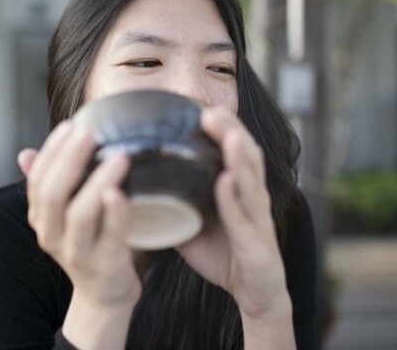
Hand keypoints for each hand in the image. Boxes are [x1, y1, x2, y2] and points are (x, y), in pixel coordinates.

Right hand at [18, 122, 140, 309]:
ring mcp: (76, 253)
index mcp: (41, 218)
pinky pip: (108, 236)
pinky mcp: (103, 265)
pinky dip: (114, 214)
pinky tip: (120, 192)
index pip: (38, 180)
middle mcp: (51, 236)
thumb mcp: (66, 213)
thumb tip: (26, 153)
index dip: (53, 151)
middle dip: (70, 159)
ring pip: (79, 215)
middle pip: (53, 194)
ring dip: (97, 182)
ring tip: (119, 155)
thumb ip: (52, 183)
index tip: (71, 125)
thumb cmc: (90, 242)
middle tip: (89, 132)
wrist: (105, 294)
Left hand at [176, 107, 289, 319]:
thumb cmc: (225, 252)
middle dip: (231, 131)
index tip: (202, 105)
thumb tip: (138, 186)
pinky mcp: (258, 243)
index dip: (223, 126)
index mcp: (239, 187)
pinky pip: (245, 218)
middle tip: (210, 111)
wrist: (253, 292)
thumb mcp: (193, 223)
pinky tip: (224, 182)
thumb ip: (174, 202)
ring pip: (251, 180)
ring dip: (239, 156)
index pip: (234, 149)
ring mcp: (258, 218)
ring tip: (226, 134)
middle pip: (246, 155)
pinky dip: (234, 199)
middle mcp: (252, 196)